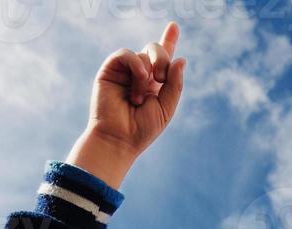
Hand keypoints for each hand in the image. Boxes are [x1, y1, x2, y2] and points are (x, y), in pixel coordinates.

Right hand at [68, 22, 185, 186]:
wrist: (119, 139)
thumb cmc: (142, 129)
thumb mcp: (166, 107)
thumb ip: (175, 84)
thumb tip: (180, 58)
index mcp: (155, 83)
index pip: (163, 58)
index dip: (168, 40)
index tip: (174, 26)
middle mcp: (140, 74)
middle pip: (155, 49)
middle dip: (163, 58)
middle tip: (161, 78)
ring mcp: (124, 71)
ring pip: (143, 53)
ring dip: (147, 75)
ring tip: (139, 98)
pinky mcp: (110, 70)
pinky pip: (127, 54)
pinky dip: (136, 66)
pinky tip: (138, 82)